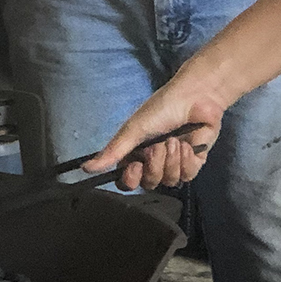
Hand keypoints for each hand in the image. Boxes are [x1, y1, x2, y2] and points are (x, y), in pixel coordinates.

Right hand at [82, 69, 227, 189]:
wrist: (195, 98)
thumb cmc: (160, 109)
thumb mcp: (133, 129)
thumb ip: (113, 151)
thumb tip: (85, 169)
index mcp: (136, 155)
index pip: (128, 182)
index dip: (131, 180)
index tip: (135, 167)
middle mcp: (153, 163)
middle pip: (149, 183)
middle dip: (154, 166)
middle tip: (158, 146)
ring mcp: (174, 164)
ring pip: (169, 181)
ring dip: (171, 160)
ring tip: (175, 140)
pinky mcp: (194, 163)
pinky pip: (187, 176)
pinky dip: (186, 160)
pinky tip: (188, 144)